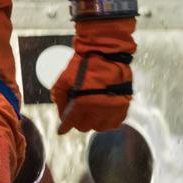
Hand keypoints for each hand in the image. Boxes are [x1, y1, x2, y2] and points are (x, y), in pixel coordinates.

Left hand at [51, 16, 134, 133]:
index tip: (61, 130)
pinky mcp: (123, 106)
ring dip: (92, 122)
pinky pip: (114, 123)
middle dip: (77, 121)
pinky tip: (102, 114)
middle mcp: (98, 109)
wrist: (107, 53)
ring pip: (99, 127)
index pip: (71, 122)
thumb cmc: (84, 63)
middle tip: (76, 114)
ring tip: (90, 113)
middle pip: (84, 127)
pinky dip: (107, 121)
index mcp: (82, 103)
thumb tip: (60, 108)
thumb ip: (59, 95)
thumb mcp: (65, 77)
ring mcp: (112, 109)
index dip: (64, 127)